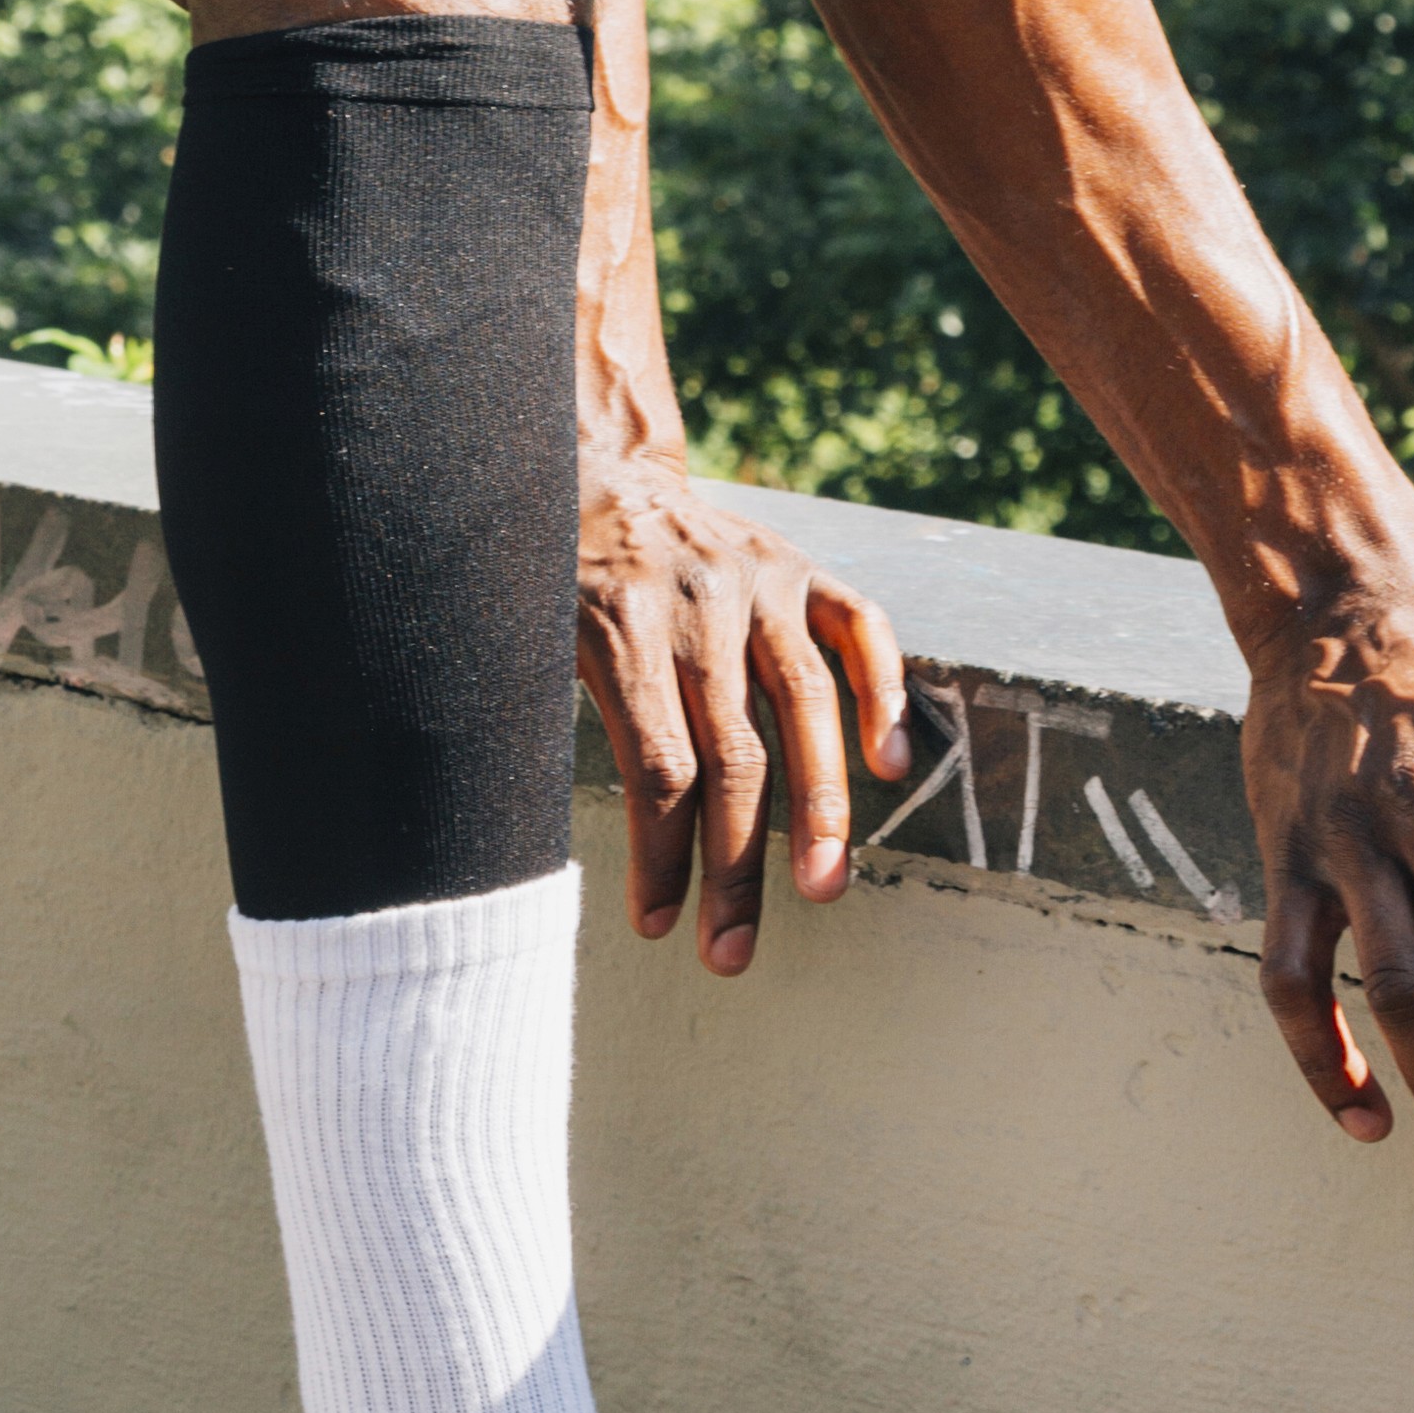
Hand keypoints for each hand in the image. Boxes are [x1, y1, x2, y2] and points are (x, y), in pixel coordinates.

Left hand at [576, 448, 913, 977]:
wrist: (589, 459)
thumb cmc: (547, 570)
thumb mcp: (520, 634)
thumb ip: (543, 716)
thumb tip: (526, 843)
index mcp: (620, 625)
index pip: (659, 770)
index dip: (662, 858)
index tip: (658, 926)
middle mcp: (699, 603)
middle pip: (735, 758)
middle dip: (736, 867)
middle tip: (733, 953)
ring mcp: (757, 578)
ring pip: (804, 707)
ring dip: (821, 810)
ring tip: (824, 889)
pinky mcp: (796, 563)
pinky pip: (860, 627)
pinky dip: (886, 693)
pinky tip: (893, 767)